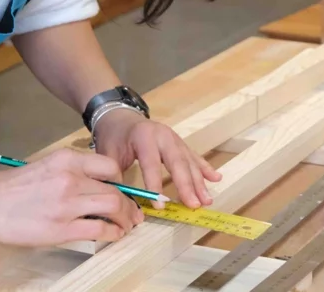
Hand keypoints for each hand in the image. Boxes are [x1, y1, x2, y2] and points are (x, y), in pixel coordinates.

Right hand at [0, 148, 143, 245]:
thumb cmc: (12, 188)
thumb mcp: (45, 167)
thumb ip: (72, 173)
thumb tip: (98, 188)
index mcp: (66, 160)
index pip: (109, 166)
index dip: (121, 181)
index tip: (123, 191)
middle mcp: (70, 178)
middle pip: (115, 189)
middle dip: (130, 204)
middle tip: (134, 213)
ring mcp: (67, 204)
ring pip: (113, 207)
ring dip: (126, 218)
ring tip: (128, 225)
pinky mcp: (61, 229)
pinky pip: (99, 230)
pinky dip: (113, 233)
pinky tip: (114, 235)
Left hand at [92, 109, 221, 209]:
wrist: (120, 117)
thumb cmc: (114, 136)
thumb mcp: (107, 153)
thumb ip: (113, 176)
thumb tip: (121, 202)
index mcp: (143, 137)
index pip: (151, 164)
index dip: (155, 185)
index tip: (160, 206)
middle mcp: (163, 135)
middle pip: (177, 162)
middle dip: (187, 185)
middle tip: (194, 205)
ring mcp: (174, 138)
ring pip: (189, 161)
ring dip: (199, 182)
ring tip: (207, 200)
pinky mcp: (179, 143)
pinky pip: (194, 156)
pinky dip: (205, 168)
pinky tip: (216, 178)